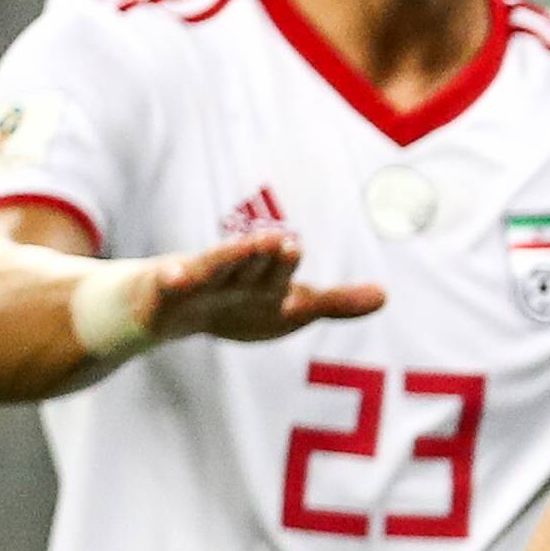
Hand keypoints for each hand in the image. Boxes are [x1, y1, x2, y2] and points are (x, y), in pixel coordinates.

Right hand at [143, 231, 385, 343]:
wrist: (167, 309)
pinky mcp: (164, 292)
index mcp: (263, 279)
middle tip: (277, 241)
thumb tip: (386, 296)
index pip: (278, 272)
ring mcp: (197, 283)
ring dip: (228, 256)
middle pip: (247, 265)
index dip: (282, 261)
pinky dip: (173, 279)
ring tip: (243, 245)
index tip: (291, 245)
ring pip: (213, 268)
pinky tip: (174, 275)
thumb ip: (333, 303)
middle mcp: (233, 274)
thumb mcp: (287, 309)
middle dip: (259, 254)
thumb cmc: (236, 305)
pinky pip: (169, 287)